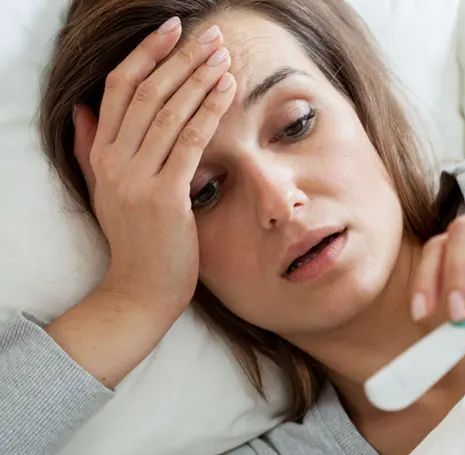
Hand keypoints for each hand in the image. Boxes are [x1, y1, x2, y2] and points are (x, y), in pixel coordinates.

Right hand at [72, 17, 235, 309]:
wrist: (141, 289)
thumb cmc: (135, 239)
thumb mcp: (105, 189)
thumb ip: (91, 148)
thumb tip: (82, 110)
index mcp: (101, 153)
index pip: (119, 89)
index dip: (146, 54)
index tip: (171, 30)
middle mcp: (114, 161)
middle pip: (146, 92)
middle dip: (181, 58)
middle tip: (211, 35)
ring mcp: (136, 179)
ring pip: (168, 112)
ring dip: (199, 78)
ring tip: (223, 54)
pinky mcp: (164, 197)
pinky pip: (189, 142)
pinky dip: (209, 111)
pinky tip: (228, 90)